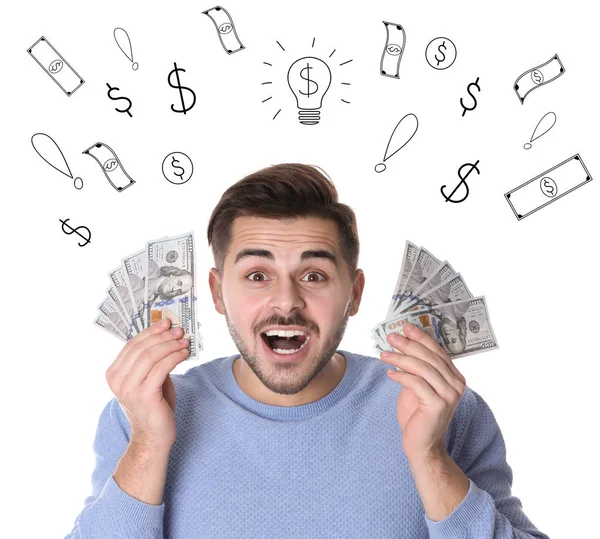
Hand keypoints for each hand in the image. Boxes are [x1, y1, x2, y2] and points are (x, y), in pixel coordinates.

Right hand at [105, 318, 189, 450]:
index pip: (132, 344)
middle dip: (163, 336)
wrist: (153, 436)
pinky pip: (161, 368)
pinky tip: (184, 353)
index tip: (166, 322)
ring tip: (185, 341)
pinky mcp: (144, 395)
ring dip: (171, 345)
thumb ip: (151, 359)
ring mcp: (128, 388)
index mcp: (113, 373)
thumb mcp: (148, 378)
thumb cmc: (154, 405)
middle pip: (142, 348)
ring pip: (151, 356)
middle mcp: (117, 380)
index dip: (150, 331)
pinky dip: (175, 356)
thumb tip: (166, 334)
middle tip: (179, 330)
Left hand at [380, 322, 465, 462]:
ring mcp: (449, 395)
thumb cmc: (417, 414)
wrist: (422, 445)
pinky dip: (400, 376)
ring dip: (400, 358)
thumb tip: (403, 344)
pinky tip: (389, 373)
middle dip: (408, 344)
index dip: (421, 337)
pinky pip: (416, 383)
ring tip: (383, 354)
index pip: (437, 351)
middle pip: (429, 357)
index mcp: (455, 377)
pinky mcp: (438, 404)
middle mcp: (456, 384)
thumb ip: (417, 368)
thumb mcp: (417, 386)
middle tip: (391, 336)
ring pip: (422, 368)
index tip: (405, 326)